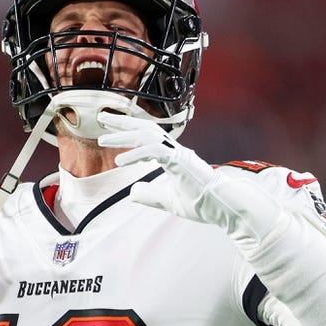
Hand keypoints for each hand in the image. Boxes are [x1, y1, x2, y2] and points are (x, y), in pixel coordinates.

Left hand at [97, 113, 220, 223]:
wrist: (223, 207)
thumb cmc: (201, 203)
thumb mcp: (168, 200)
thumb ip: (151, 195)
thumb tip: (133, 192)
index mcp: (172, 156)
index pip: (147, 136)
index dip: (127, 130)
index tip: (109, 128)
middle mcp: (174, 150)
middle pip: (144, 128)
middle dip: (122, 123)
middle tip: (102, 118)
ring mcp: (178, 154)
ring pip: (146, 136)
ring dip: (123, 136)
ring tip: (103, 140)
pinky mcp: (180, 161)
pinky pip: (154, 152)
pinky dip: (136, 154)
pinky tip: (121, 161)